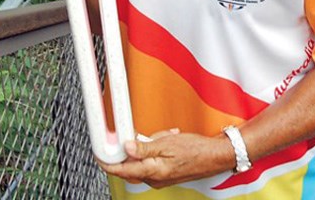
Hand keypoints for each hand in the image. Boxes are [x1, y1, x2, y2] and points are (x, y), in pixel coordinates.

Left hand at [100, 129, 233, 188]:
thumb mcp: (168, 143)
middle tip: (138, 135)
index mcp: (153, 172)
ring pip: (142, 161)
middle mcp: (155, 179)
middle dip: (132, 149)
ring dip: (148, 146)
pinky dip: (156, 149)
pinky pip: (152, 161)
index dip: (107, 163)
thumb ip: (145, 147)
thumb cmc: (196, 150)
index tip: (98, 155)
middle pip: (131, 165)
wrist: (216, 156)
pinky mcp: (165, 174)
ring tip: (164, 137)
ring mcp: (160, 178)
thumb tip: (126, 148)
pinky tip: (168, 140)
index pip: (122, 170)